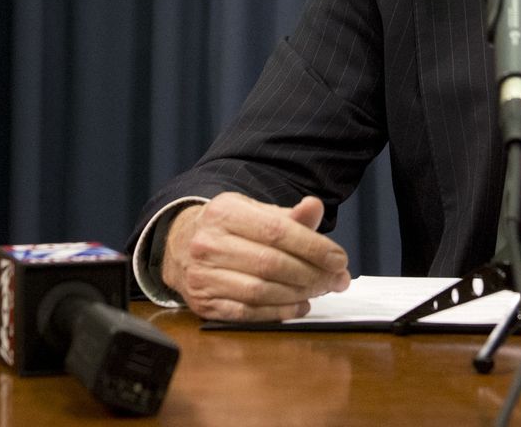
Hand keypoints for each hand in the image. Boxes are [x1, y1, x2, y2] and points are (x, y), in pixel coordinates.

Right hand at [161, 193, 351, 321]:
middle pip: (271, 263)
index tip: (339, 260)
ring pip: (260, 291)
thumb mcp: (255, 213)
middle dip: (312, 275)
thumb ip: (289, 216)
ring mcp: (202, 275)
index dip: (313, 247)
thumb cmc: (229, 229)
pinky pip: (247, 312)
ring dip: (298, 295)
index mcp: (224, 212)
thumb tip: (315, 207)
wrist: (180, 246)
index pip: (276, 231)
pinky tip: (298, 306)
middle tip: (337, 280)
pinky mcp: (203, 302)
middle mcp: (208, 243)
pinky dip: (278, 313)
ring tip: (320, 291)